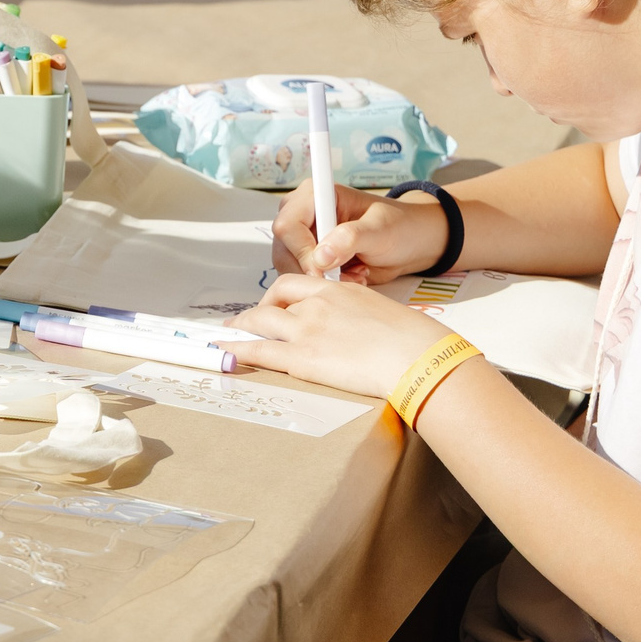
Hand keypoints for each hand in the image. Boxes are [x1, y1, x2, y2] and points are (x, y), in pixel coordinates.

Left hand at [225, 273, 454, 398]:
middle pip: (274, 300)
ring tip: (228, 335)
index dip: (279, 294)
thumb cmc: (412, 339)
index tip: (274, 302)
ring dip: (242, 327)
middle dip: (257, 310)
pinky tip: (225, 351)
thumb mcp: (382, 312)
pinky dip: (237, 349)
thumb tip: (358, 328)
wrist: (415, 356)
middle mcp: (316, 304)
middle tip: (247, 319)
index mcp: (338, 290)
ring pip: (261, 321)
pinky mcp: (301, 357)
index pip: (296, 284)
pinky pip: (259, 350)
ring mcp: (306, 329)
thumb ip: (359, 314)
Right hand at [267, 180, 448, 282]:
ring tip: (355, 274)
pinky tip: (352, 277)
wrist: (411, 244)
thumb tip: (320, 257)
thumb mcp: (379, 229)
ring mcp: (303, 238)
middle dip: (312, 270)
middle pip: (284, 249)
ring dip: (321, 279)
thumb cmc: (398, 227)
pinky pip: (302, 278)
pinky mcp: (310, 258)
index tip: (323, 270)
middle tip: (345, 276)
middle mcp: (302, 214)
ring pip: (290, 268)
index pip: (287, 225)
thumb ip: (350, 238)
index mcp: (315, 195)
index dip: (301, 251)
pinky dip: (325, 285)